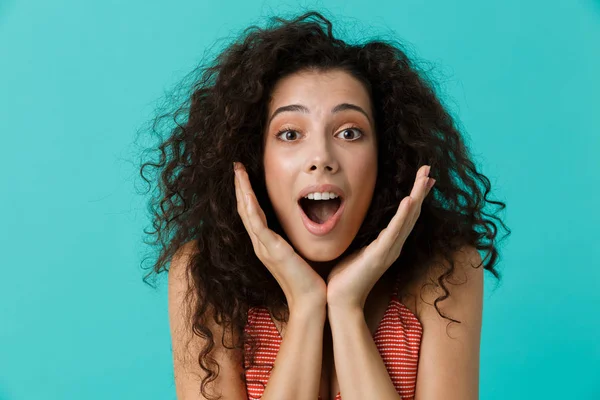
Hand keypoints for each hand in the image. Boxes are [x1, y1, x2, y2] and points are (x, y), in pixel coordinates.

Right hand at [233, 162, 326, 310]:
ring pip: (247, 213)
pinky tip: (246, 192)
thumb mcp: (299, 253)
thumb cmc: (309, 279)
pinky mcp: (272, 250)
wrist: (311, 300)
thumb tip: (302, 225)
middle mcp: (261, 244)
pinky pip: (257, 224)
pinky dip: (250, 206)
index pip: (252, 213)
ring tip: (238, 171)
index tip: (244, 175)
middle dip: (240, 187)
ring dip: (242, 190)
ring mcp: (264, 247)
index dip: (247, 194)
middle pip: (245, 209)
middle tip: (236, 166)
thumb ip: (294, 239)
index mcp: (267, 244)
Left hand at [326, 165, 435, 309]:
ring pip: (408, 219)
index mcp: (388, 243)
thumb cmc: (345, 277)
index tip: (423, 178)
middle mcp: (394, 246)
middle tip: (428, 169)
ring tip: (425, 178)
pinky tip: (410, 200)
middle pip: (413, 213)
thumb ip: (363, 237)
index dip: (416, 196)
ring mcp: (389, 250)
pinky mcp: (380, 255)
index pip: (406, 215)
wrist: (340, 300)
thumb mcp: (356, 249)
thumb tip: (358, 222)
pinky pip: (394, 232)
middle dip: (420, 190)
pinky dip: (403, 215)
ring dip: (417, 196)